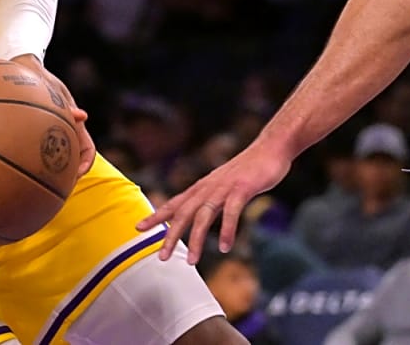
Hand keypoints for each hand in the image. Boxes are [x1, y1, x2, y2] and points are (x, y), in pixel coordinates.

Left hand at [11, 55, 95, 176]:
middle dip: (66, 175)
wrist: (23, 68)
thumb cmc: (40, 78)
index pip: (87, 150)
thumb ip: (66, 105)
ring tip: (36, 183)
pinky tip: (16, 167)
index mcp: (73, 123)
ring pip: (54, 157)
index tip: (76, 174)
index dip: (85, 164)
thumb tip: (82, 116)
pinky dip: (30, 160)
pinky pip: (35, 150)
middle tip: (55, 187)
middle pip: (71, 159)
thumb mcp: (53, 88)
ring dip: (49, 171)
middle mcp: (64, 130)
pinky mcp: (34, 131)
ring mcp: (49, 131)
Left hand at [137, 141, 291, 263]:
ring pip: (204, 215)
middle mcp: (208, 187)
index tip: (139, 228)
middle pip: (184, 213)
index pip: (175, 203)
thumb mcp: (223, 185)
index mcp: (202, 187)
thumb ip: (210, 199)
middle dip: (171, 235)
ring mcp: (224, 187)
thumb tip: (199, 216)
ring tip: (191, 262)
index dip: (157, 216)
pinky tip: (224, 247)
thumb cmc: (247, 170)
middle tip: (161, 256)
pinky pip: (232, 212)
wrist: (270, 148)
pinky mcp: (242, 189)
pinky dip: (227, 230)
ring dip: (196, 239)